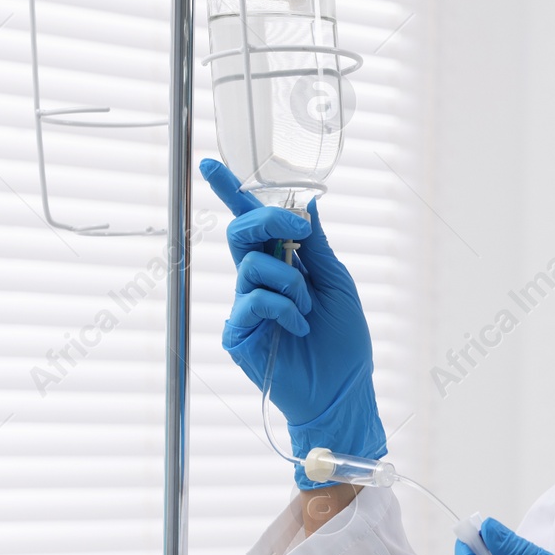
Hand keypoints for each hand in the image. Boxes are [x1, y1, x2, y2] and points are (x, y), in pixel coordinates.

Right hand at [199, 159, 386, 487]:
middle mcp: (257, 283)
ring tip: (308, 309)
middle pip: (241, 235)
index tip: (211, 165)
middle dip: (268, 224)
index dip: (232, 193)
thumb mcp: (336, 282)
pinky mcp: (238, 335)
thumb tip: (307, 203)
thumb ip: (316, 245)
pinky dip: (283, 309)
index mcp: (282, 266)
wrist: (343, 390)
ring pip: (252, 267)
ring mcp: (245, 309)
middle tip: (297, 232)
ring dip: (290, 282)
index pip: (253, 224)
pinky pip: (252, 302)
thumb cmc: (343, 341)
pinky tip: (298, 328)